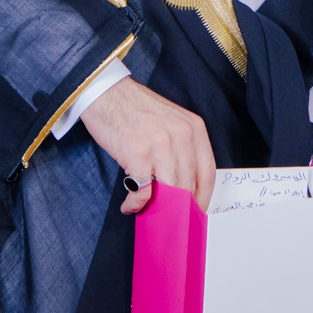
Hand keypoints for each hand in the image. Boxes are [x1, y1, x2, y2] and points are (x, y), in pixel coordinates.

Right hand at [78, 78, 216, 214]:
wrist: (105, 94)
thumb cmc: (135, 109)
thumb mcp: (170, 121)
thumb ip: (181, 148)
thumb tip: (182, 185)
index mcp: (194, 128)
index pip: (207, 172)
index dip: (203, 197)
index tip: (195, 211)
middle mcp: (182, 136)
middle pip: (188, 185)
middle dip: (178, 207)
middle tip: (168, 218)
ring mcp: (161, 145)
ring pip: (169, 191)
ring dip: (156, 207)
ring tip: (144, 210)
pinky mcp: (139, 154)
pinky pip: (143, 191)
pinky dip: (136, 203)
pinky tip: (129, 204)